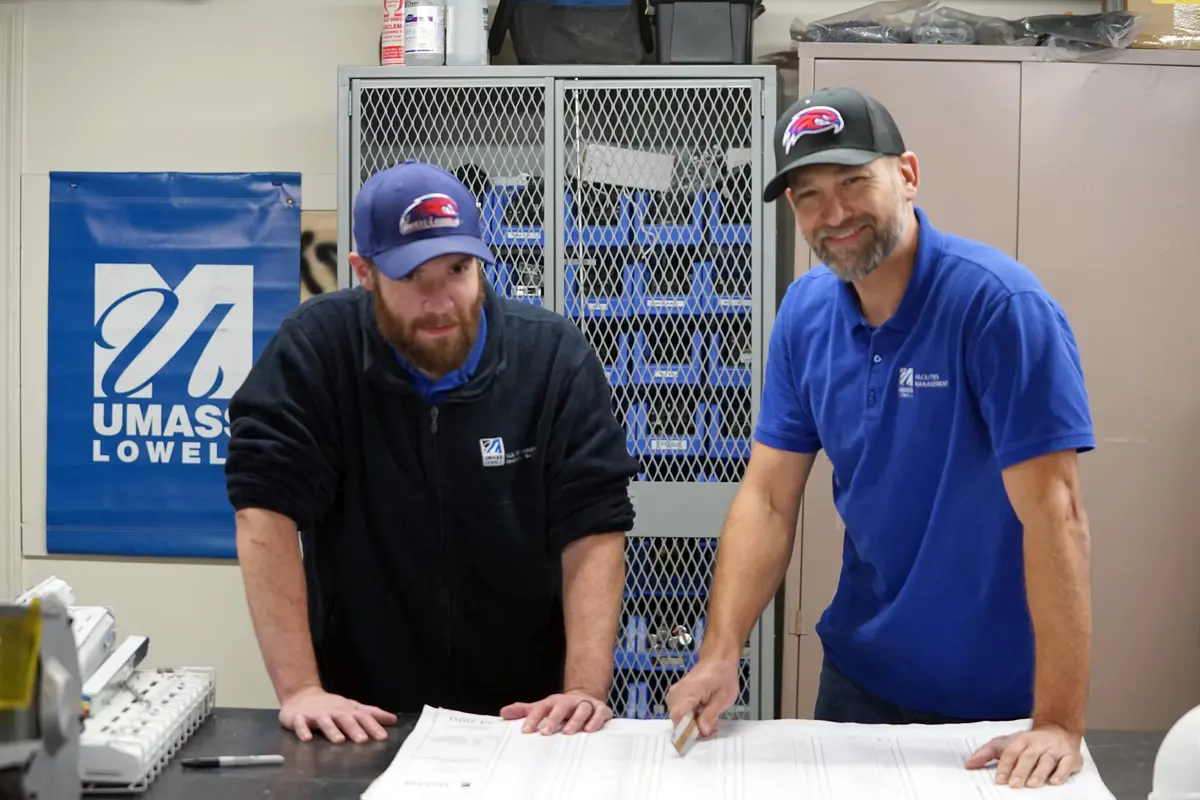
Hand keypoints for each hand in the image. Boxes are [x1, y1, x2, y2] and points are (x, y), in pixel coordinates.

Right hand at [278, 686, 397, 743]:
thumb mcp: (352, 708)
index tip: (382, 737)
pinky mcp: (300, 718)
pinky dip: (303, 730)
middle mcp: (334, 711)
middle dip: (355, 729)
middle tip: (363, 740)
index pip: (362, 717)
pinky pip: (301, 724)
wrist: (302, 695)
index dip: (373, 726)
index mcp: (347, 710)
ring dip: (332, 730)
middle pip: (345, 719)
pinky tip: (307, 739)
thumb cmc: (331, 706)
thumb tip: (393, 719)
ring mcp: (316, 714)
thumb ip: (372, 714)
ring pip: (325, 722)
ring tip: (339, 741)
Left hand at [500, 689, 612, 734]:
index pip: (542, 707)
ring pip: (582, 709)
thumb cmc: (561, 708)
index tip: (526, 730)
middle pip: (562, 706)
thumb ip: (524, 711)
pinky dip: (596, 720)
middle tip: (546, 733)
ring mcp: (586, 704)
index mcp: (554, 701)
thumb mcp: (543, 707)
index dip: (533, 717)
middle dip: (554, 718)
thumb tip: (503, 713)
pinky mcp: (601, 709)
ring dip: (575, 720)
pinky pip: (599, 713)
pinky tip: (590, 730)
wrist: (586, 697)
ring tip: (568, 732)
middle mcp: (570, 701)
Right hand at [666, 656, 739, 737]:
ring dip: (690, 722)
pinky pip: (678, 708)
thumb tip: (701, 731)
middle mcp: (678, 692)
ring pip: (677, 715)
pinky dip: (689, 715)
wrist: (718, 659)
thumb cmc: (723, 676)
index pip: (677, 717)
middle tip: (709, 727)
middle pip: (676, 718)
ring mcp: (676, 691)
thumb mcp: (723, 698)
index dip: (686, 731)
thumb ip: (711, 716)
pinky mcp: (678, 692)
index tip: (700, 735)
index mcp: (689, 692)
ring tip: (707, 720)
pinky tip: (701, 714)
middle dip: (691, 727)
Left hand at [965, 723, 1083, 787]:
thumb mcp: (1006, 743)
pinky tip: (1055, 782)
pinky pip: (1066, 764)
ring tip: (1032, 784)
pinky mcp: (1070, 756)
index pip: (1011, 752)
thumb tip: (968, 764)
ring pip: (1047, 760)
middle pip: (1028, 756)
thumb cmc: (1029, 742)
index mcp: (1021, 740)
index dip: (1005, 766)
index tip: (999, 779)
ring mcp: (1055, 749)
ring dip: (1039, 773)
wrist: (1058, 729)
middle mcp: (1038, 743)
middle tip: (1014, 784)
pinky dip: (1061, 773)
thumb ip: (986, 753)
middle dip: (1021, 770)